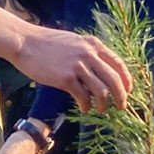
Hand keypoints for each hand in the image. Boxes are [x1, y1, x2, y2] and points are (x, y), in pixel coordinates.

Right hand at [0, 9, 131, 113]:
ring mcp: (77, 66)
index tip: (128, 91)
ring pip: (102, 91)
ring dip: (104, 104)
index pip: (119, 64)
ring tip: (101, 110)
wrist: (25, 42)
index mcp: (93, 45)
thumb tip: (98, 72)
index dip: (126, 80)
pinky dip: (86, 106)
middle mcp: (89, 54)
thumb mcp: (74, 42)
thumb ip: (88, 53)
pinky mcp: (65, 78)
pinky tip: (83, 109)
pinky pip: (83, 96)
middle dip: (121, 96)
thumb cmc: (47, 43)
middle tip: (121, 107)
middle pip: (114, 80)